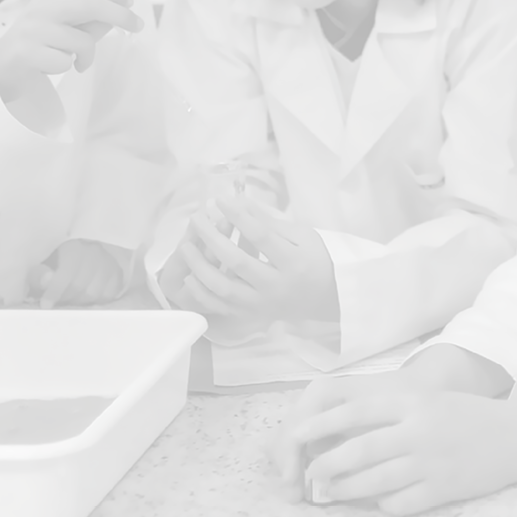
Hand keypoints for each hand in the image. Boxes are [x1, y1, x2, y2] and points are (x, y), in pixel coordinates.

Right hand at [0, 0, 141, 101]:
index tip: (130, 2)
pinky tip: (53, 66)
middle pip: (93, 5)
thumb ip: (90, 17)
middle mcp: (44, 6)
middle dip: (121, 16)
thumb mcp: (64, 23)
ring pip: (83, 41)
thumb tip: (121, 13)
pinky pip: (66, 62)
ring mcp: (35, 29)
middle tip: (137, 27)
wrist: (2, 64)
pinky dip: (68, 67)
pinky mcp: (29, 52)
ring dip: (88, 56)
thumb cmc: (40, 41)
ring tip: (79, 61)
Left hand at [25, 238, 136, 307]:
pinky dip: (95, 301)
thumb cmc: (63, 264)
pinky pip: (106, 296)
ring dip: (79, 301)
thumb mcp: (47, 267)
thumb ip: (39, 275)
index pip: (66, 272)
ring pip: (93, 293)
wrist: (89, 256)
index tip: (46, 305)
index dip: (54, 290)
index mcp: (73, 248)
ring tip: (72, 299)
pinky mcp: (118, 275)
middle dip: (66, 297)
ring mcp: (108, 263)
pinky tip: (87, 298)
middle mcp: (93, 252)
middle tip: (59, 301)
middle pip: (79, 285)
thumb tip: (45, 280)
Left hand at [171, 199, 333, 334]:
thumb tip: (239, 204)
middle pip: (237, 262)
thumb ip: (270, 222)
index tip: (219, 200)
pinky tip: (190, 278)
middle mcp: (275, 286)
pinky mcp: (253, 316)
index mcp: (293, 262)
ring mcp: (262, 305)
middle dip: (212, 238)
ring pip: (225, 289)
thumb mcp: (303, 236)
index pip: (260, 237)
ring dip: (201, 267)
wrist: (330, 298)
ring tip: (186, 246)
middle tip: (197, 218)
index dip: (238, 216)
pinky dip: (204, 295)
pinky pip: (223, 309)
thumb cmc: (318, 260)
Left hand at [269, 382, 516, 516]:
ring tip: (331, 492)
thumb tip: (341, 432)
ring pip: (375, 481)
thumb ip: (392, 413)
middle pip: (359, 450)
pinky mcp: (443, 490)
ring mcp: (431, 463)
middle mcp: (419, 432)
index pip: (356, 411)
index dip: (321, 424)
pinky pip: (400, 503)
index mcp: (413, 404)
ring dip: (347, 490)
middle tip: (311, 474)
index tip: (298, 435)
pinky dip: (382, 505)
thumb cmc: (469, 416)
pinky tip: (376, 503)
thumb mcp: (429, 401)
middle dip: (327, 465)